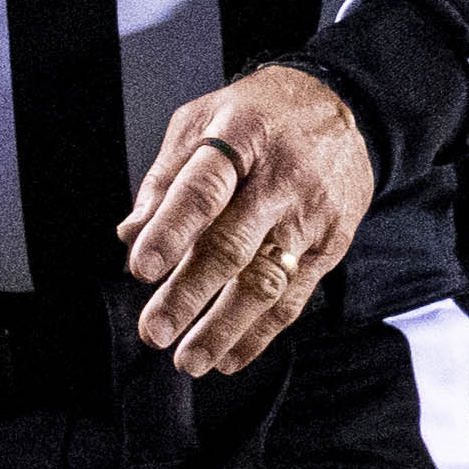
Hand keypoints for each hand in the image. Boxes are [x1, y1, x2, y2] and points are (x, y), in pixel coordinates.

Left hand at [118, 64, 373, 375]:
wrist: (338, 108)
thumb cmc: (254, 116)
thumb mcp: (201, 120)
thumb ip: (165, 177)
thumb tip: (131, 234)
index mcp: (239, 139)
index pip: (202, 190)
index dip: (171, 230)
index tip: (140, 268)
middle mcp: (280, 180)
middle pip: (233, 245)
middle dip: (189, 294)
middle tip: (153, 331)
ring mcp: (310, 216)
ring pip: (266, 282)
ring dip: (224, 328)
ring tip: (188, 360)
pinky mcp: (331, 245)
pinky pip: (294, 297)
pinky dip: (261, 333)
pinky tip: (230, 356)